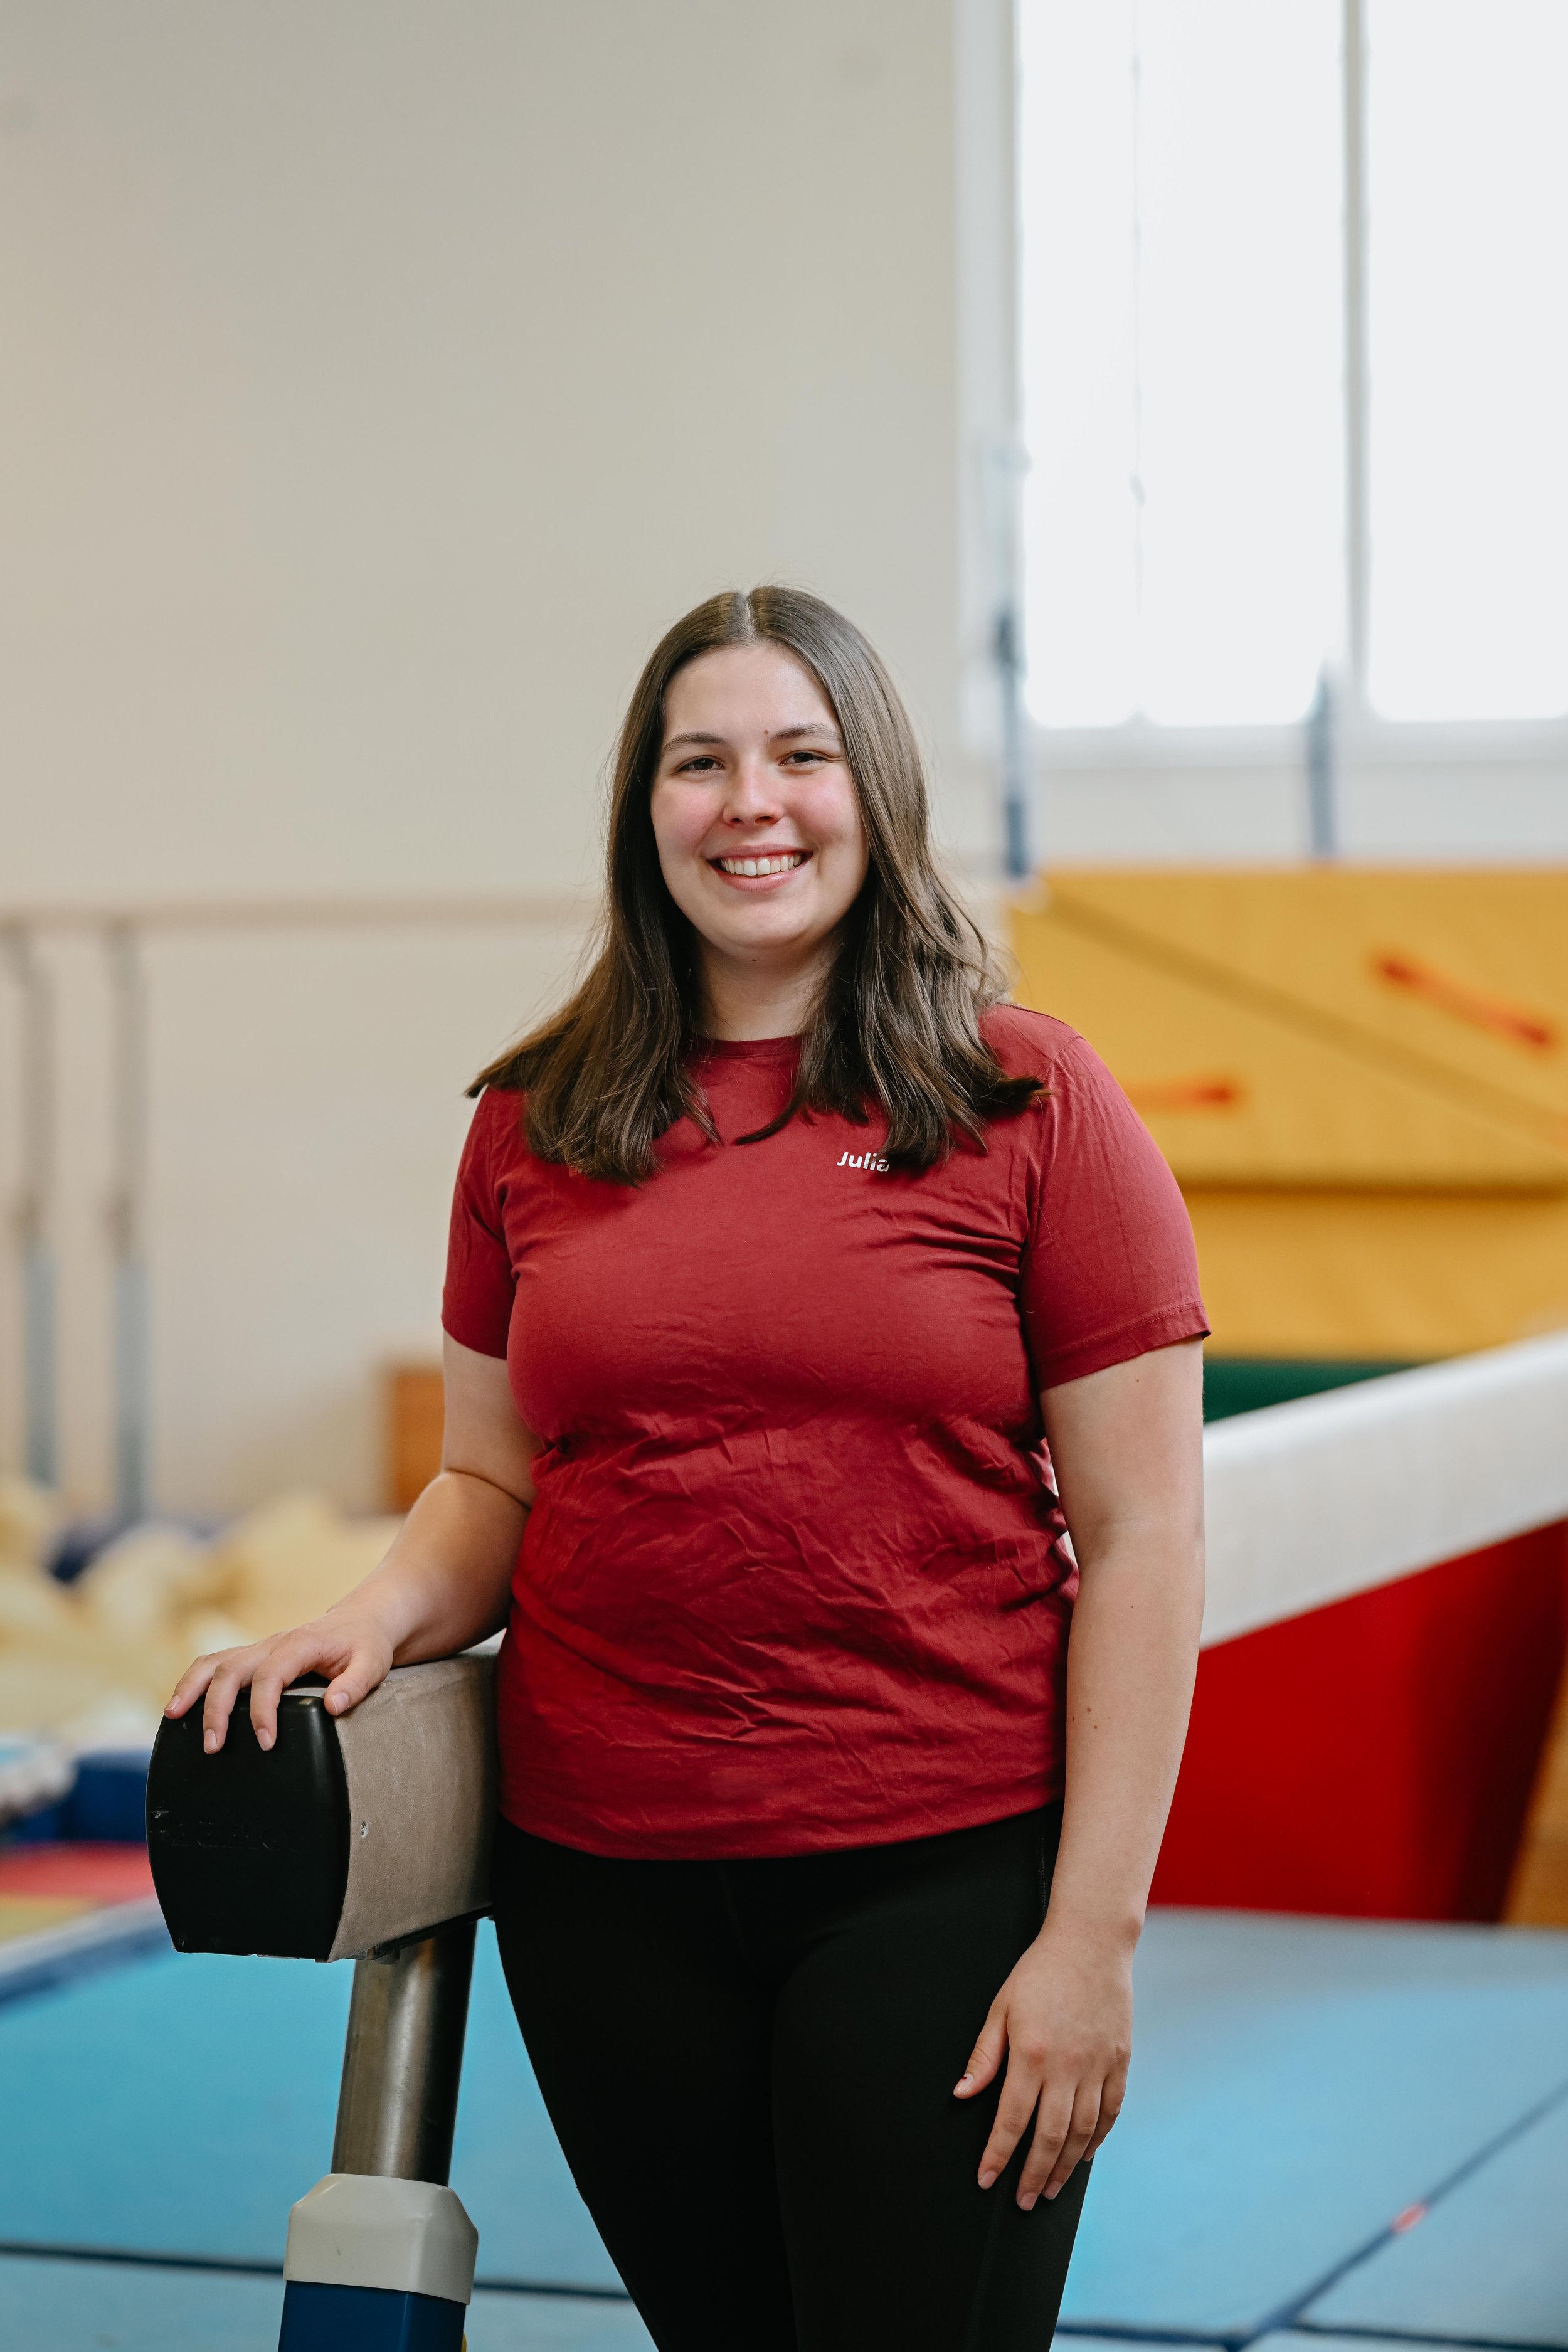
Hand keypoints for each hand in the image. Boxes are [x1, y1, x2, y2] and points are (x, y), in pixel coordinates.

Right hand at [164, 1611, 396, 1754]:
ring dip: (191, 1688)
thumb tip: (334, 1706)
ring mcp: (259, 1648)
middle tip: (212, 1746)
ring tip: (173, 1718)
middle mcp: (272, 1643)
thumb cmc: (366, 1644)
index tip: (265, 1742)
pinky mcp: (253, 1656)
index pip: (270, 1676)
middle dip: (216, 1708)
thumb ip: (355, 1684)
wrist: (362, 1620)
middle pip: (230, 1669)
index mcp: (299, 1644)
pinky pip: (215, 1664)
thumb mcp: (373, 1663)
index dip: (263, 1710)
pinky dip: (194, 1681)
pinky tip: (181, 1706)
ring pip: (214, 1662)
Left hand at [954, 1918, 1132, 2207]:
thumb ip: (984, 2056)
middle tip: (1022, 2200)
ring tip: (1049, 2189)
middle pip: (1050, 2137)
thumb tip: (962, 2094)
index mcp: (1032, 2054)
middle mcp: (1068, 2066)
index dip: (998, 2155)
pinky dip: (1097, 2139)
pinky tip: (1084, 2156)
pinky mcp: (1119, 2061)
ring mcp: (1098, 2066)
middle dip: (1032, 2174)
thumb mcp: (1001, 2007)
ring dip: (1064, 2167)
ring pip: (1082, 2132)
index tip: (988, 2179)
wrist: (1091, 1942)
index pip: (1011, 2120)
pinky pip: (1110, 2111)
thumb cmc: (1039, 1972)